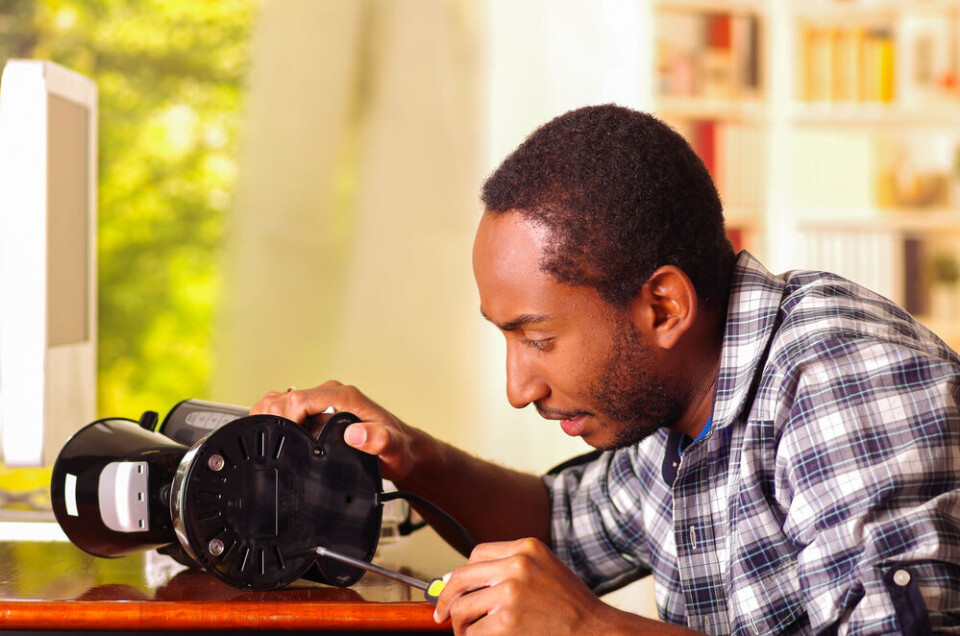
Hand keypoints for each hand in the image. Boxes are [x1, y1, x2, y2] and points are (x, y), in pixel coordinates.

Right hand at [250, 380, 416, 480]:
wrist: (401, 448)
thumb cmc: (397, 447)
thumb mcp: (393, 449)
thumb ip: (379, 440)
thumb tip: (356, 435)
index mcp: (345, 397)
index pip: (301, 398)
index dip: (285, 417)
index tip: (283, 440)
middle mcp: (331, 395)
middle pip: (286, 398)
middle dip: (274, 420)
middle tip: (275, 446)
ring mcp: (323, 403)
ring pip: (282, 402)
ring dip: (272, 420)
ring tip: (273, 443)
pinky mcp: (317, 413)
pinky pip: (287, 411)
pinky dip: (276, 422)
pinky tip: (279, 441)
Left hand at [434, 538, 635, 635]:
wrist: (596, 632)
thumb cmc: (572, 606)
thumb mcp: (546, 569)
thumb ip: (510, 567)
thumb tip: (457, 579)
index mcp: (526, 547)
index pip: (476, 554)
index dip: (460, 574)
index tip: (451, 588)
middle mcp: (517, 565)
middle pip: (461, 577)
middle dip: (447, 599)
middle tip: (442, 615)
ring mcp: (511, 594)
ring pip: (462, 608)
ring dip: (460, 625)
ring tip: (470, 633)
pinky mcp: (506, 623)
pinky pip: (473, 633)